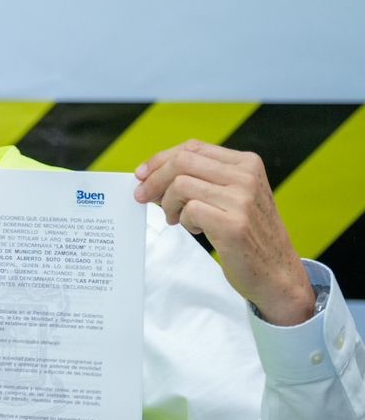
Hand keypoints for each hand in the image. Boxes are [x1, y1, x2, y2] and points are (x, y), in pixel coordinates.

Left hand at [134, 140, 315, 325]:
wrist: (277, 271)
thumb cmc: (248, 233)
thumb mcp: (233, 195)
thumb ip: (202, 179)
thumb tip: (150, 174)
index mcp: (247, 163)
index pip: (192, 148)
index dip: (160, 160)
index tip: (142, 175)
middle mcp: (246, 176)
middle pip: (181, 162)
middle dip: (154, 180)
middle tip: (142, 196)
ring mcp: (241, 200)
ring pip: (180, 185)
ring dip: (168, 204)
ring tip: (176, 219)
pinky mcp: (232, 224)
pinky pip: (189, 210)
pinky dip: (183, 220)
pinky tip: (195, 229)